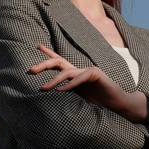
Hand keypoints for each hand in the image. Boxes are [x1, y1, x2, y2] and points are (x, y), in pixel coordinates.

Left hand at [29, 46, 146, 121]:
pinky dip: (70, 85)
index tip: (37, 45)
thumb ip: (68, 91)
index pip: (59, 61)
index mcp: (75, 74)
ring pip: (67, 72)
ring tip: (42, 89)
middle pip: (58, 62)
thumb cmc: (99, 101)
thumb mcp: (80, 96)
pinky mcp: (96, 74)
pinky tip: (61, 91)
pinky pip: (80, 78)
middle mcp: (79, 70)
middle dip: (43, 64)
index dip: (48, 53)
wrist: (117, 103)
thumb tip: (52, 94)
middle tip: (30, 70)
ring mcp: (88, 70)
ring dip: (53, 81)